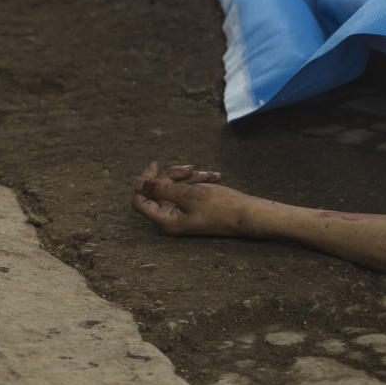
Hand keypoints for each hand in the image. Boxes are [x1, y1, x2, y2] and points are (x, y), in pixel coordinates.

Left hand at [131, 161, 255, 236]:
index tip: (156, 165)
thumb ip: (161, 189)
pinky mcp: (194, 207)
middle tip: (191, 168)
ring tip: (208, 175)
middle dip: (174, 175)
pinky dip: (199, 181)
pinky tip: (214, 177)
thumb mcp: (189, 194)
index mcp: (167, 220)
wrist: (247, 213)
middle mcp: (172, 218)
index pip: (141, 201)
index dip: (144, 182)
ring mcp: (183, 213)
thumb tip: (138, 184)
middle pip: (159, 190)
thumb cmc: (220, 207)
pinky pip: (189, 190)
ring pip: (175, 187)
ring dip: (190, 177)